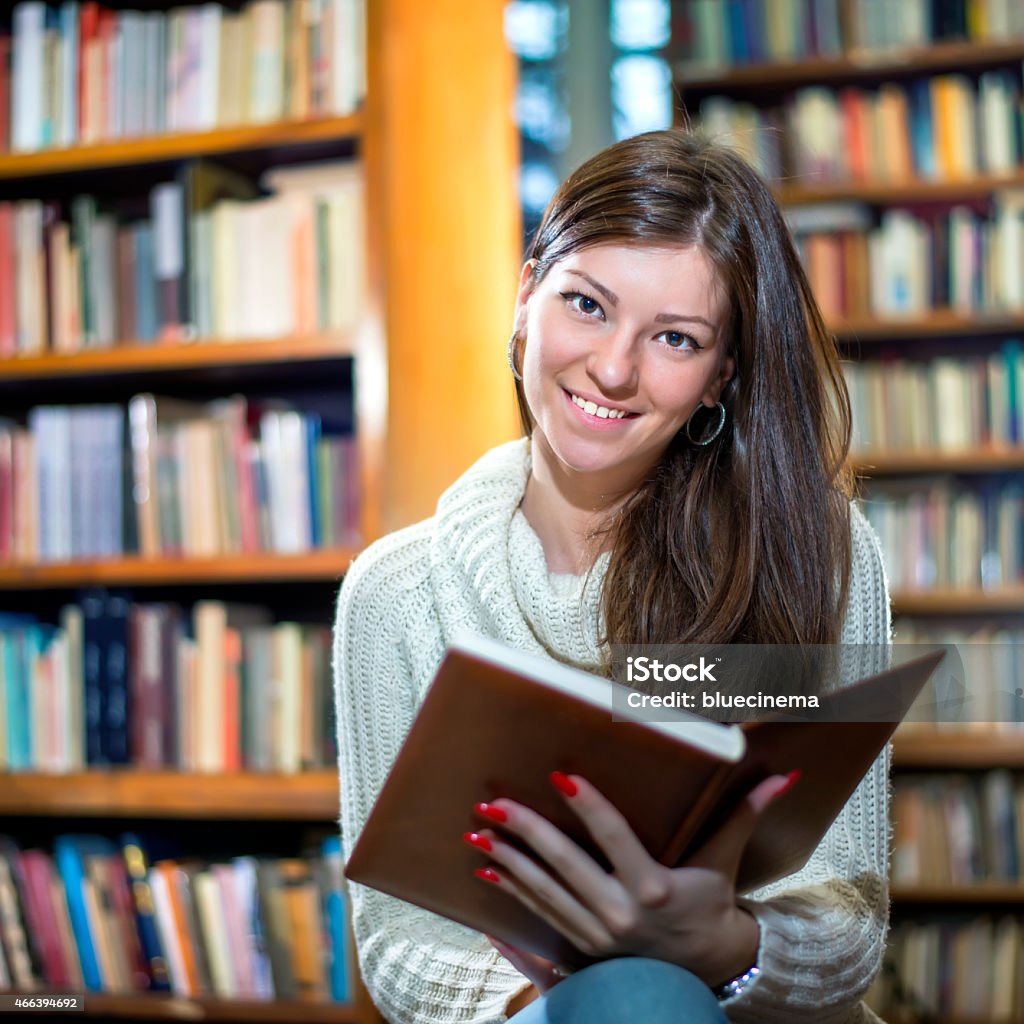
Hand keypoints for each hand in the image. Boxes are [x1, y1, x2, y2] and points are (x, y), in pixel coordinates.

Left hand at [468, 770, 798, 986]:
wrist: (708, 970)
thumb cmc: (712, 903)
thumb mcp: (724, 861)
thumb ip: (744, 814)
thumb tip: (783, 776)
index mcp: (655, 886)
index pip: (613, 837)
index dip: (587, 805)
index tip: (559, 777)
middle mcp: (621, 913)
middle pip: (565, 865)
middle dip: (526, 832)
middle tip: (494, 803)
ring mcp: (598, 935)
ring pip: (544, 892)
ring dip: (509, 860)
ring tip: (479, 831)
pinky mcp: (583, 948)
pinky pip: (541, 918)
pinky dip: (513, 894)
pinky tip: (489, 870)